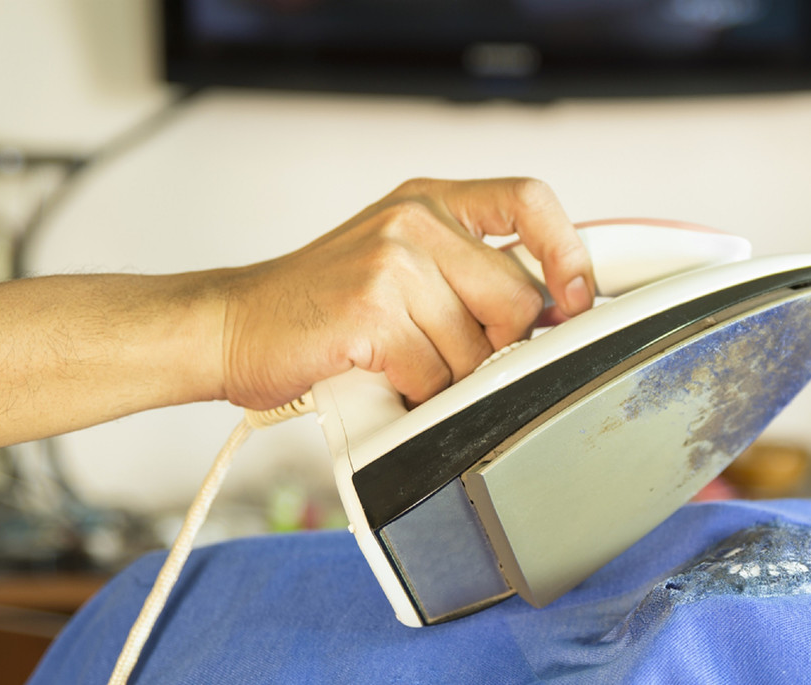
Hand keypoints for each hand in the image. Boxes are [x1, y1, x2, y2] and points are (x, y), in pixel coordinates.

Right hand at [219, 177, 595, 409]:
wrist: (234, 325)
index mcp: (430, 202)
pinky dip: (414, 396)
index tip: (576, 298)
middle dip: (497, 349)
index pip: (530, 200)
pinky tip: (381, 378)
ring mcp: (391, 263)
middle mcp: (414, 221)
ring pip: (476, 350)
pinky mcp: (371, 311)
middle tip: (452, 358)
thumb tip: (553, 312)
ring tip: (401, 366)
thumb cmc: (320, 307)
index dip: (568, 252)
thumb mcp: (398, 262)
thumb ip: (468, 272)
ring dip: (448, 381)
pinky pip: (434, 377)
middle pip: (517, 298)